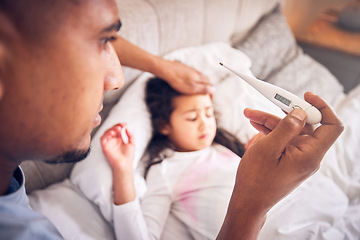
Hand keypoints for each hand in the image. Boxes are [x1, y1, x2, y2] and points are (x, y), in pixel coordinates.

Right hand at [100, 123, 134, 172]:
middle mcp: (113, 141)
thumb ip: (130, 135)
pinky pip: (102, 139)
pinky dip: (106, 135)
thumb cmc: (128, 157)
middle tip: (120, 127)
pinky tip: (111, 133)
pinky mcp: (105, 147)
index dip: (120, 125)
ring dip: (111, 129)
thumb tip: (126, 128)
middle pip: (111, 129)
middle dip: (115, 126)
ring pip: (106, 133)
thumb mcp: (132, 144)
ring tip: (117, 129)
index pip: (117, 129)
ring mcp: (109, 144)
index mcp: (119, 139)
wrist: (125, 165)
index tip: (125, 124)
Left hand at [156, 59, 213, 94]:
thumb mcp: (191, 88)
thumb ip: (202, 89)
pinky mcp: (185, 68)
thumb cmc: (178, 81)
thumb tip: (213, 90)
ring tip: (199, 89)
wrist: (166, 69)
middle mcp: (197, 73)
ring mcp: (191, 69)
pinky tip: (190, 82)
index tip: (210, 99)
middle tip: (205, 94)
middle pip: (207, 80)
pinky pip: (194, 74)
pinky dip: (195, 79)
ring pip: (200, 76)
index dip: (212, 93)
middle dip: (208, 87)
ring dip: (202, 83)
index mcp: (199, 78)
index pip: (210, 85)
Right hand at [217, 92, 343, 239]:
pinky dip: (269, 132)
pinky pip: (282, 140)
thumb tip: (301, 112)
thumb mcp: (268, 148)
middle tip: (265, 103)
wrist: (248, 201)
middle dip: (282, 113)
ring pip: (289, 131)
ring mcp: (297, 158)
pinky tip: (254, 128)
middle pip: (303, 125)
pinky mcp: (287, 160)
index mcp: (310, 154)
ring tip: (249, 115)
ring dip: (270, 122)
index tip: (306, 96)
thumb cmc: (256, 179)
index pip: (331, 126)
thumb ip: (286, 128)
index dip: (322, 107)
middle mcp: (308, 155)